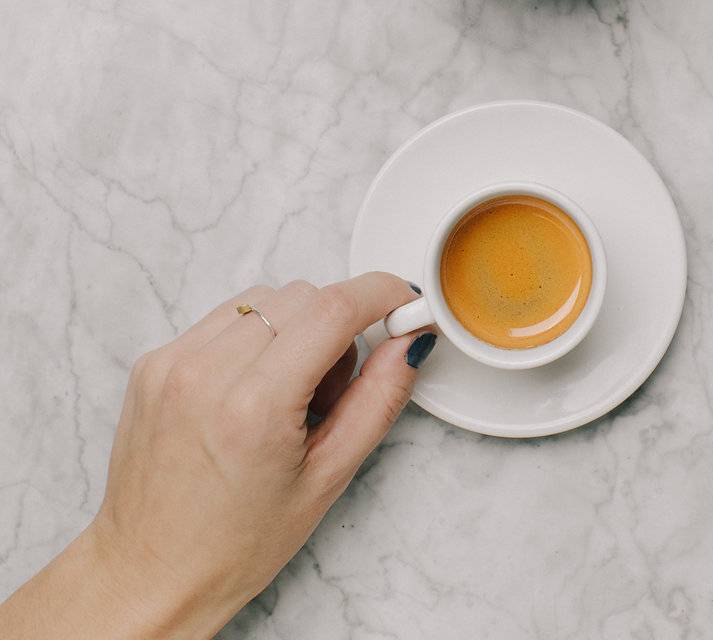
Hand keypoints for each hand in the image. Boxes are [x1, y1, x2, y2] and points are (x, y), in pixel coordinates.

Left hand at [0, 275, 433, 639]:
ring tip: (286, 394)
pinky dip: (253, 338)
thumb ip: (379, 399)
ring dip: (293, 329)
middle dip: (336, 327)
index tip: (403, 301)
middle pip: (303, 296)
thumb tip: (409, 340)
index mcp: (254, 406)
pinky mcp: (153, 361)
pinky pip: (224, 318)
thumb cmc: (234, 543)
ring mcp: (172, 361)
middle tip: (333, 390)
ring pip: (265, 300)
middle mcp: (206, 372)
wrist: (148, 574)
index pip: (333, 309)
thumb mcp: (328, 478)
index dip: (380, 294)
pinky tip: (250, 391)